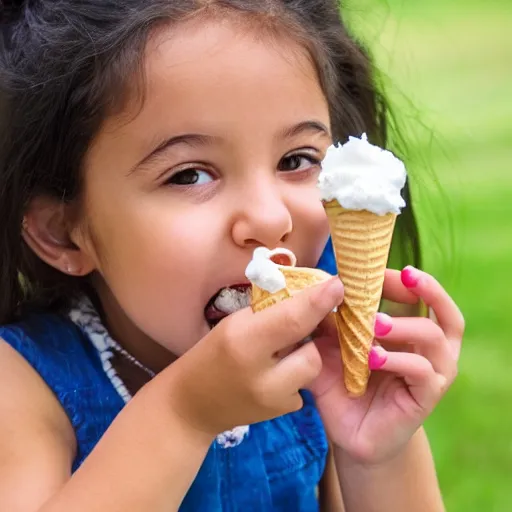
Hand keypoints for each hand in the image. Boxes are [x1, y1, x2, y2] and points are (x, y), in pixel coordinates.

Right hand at [162, 277, 344, 436]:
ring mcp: (274, 399)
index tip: (338, 284)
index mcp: (243, 342)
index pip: (291, 319)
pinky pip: (305, 384)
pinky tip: (276, 372)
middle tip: (305, 319)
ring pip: (312, 366)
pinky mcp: (282, 413)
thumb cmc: (211, 354)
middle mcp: (261, 375)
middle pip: (312, 348)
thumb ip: (270, 310)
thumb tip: (310, 292)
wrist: (192, 405)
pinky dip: (296, 374)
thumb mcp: (234, 323)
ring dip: (304, 353)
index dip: (317, 301)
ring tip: (283, 350)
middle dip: (314, 331)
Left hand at [309, 266, 463, 463]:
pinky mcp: (425, 397)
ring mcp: (432, 374)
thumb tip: (318, 289)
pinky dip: (397, 359)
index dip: (409, 280)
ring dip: (403, 324)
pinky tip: (372, 359)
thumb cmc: (343, 384)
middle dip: (424, 290)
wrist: (348, 432)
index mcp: (411, 332)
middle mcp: (430, 350)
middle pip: (444, 312)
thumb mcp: (330, 347)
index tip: (384, 270)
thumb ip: (326, 322)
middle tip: (400, 278)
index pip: (423, 298)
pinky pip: (422, 371)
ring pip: (434, 336)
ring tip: (374, 324)